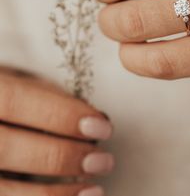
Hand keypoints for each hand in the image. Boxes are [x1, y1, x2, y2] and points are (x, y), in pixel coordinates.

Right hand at [0, 67, 112, 195]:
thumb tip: (92, 119)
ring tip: (94, 189)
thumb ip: (45, 95)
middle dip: (63, 155)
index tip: (101, 125)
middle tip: (102, 159)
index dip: (60, 114)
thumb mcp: (14, 82)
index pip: (15, 101)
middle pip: (9, 148)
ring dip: (54, 194)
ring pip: (2, 191)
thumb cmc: (3, 98)